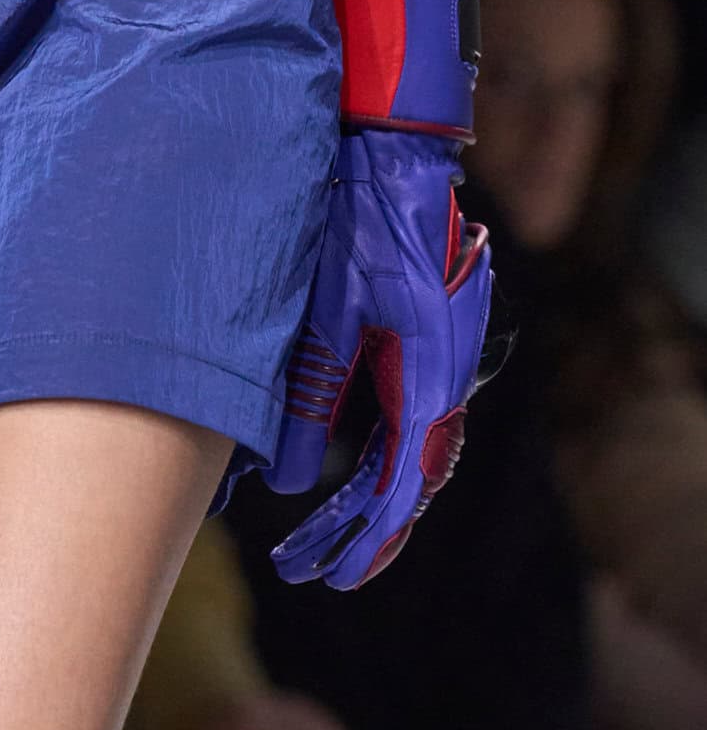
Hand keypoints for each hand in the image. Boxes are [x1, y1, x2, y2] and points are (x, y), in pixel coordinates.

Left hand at [263, 129, 493, 587]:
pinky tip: (337, 480)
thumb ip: (310, 394)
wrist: (396, 153)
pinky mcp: (422, 345)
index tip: (326, 575)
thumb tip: (287, 485)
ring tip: (316, 543)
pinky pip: (401, 421)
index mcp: (428, 376)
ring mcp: (437, 363)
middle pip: (403, 482)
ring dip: (362, 501)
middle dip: (355, 533)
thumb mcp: (327, 309)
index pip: (398, 486)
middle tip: (307, 572)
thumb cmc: (359, 220)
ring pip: (405, 457)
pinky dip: (373, 460)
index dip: (362, 539)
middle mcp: (443, 380)